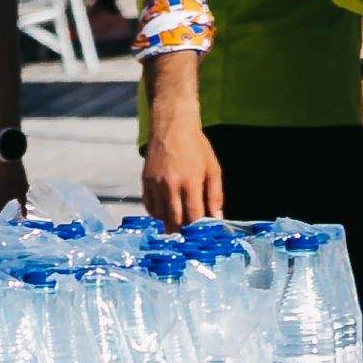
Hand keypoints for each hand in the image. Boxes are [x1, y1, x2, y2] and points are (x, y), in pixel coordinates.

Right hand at [139, 88, 223, 229]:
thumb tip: (217, 218)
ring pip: (160, 216)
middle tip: (190, 234)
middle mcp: (170, 185)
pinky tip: (167, 210)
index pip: (193, 216)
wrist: (172, 128)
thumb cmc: (197, 148)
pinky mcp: (145, 182)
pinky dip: (158, 213)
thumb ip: (215, 195)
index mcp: (190, 182)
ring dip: (170, 222)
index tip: (202, 235)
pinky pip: (149, 207)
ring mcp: (155, 184)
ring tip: (180, 222)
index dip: (198, 229)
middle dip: (184, 231)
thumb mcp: (213, 169)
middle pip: (175, 221)